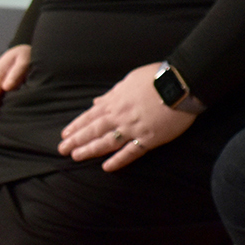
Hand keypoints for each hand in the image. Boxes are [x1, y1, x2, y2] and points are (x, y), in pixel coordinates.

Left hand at [58, 62, 196, 170]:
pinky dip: (119, 160)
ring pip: (107, 142)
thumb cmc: (158, 77)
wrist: (182, 82)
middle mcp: (121, 116)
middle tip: (62, 149)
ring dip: (91, 150)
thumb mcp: (130, 80)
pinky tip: (107, 167)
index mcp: (116, 101)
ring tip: (77, 157)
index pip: (91, 116)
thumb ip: (112, 93)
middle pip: (94, 130)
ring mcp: (134, 128)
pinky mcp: (149, 138)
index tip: (65, 134)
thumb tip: (96, 101)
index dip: (77, 125)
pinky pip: (131, 151)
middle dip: (76, 140)